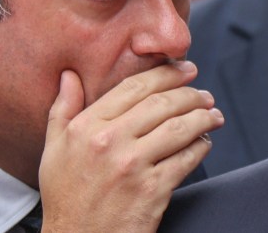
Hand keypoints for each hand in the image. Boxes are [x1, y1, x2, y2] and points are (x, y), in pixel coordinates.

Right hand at [38, 61, 222, 231]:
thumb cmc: (66, 197)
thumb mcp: (54, 150)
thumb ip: (63, 109)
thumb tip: (69, 76)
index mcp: (87, 127)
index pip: (134, 87)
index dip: (166, 74)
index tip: (184, 70)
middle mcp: (110, 142)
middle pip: (162, 104)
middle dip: (191, 94)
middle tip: (205, 95)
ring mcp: (133, 166)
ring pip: (180, 128)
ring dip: (204, 118)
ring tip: (213, 116)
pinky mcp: (152, 190)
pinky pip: (186, 159)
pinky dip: (201, 148)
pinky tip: (204, 144)